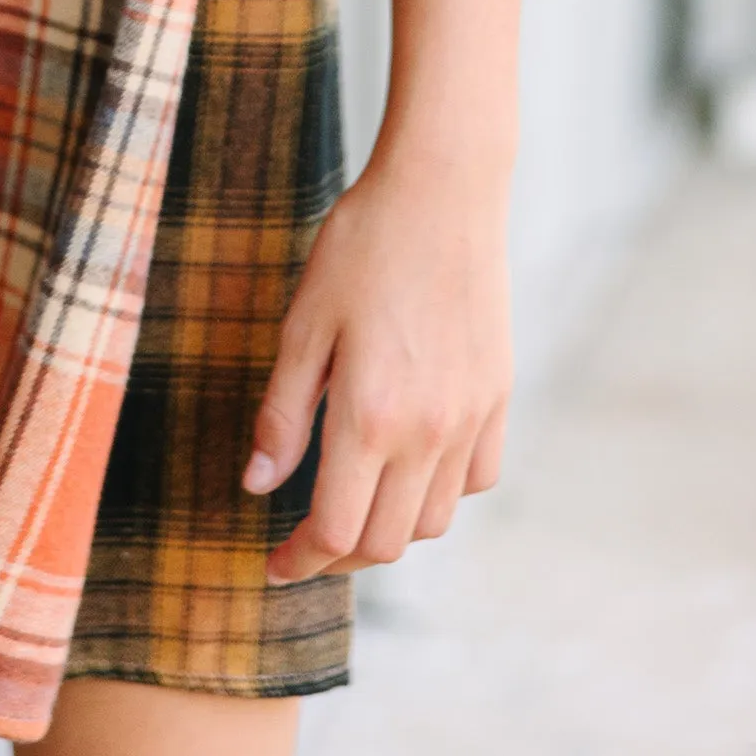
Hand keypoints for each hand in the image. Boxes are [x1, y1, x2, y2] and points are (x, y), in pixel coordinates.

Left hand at [242, 147, 512, 580]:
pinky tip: (408, 464)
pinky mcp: (497, 397)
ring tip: (352, 502)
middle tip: (303, 539)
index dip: (300, 561)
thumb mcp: (304, 324)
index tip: (273, 563)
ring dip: (388, 528)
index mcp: (371, 417)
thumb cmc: (363, 246)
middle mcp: (429, 432)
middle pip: (385, 541)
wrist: (443, 191)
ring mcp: (471, 418)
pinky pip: (474, 480)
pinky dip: (439, 493)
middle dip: (337, 555)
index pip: (337, 531)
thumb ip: (282, 415)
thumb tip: (258, 487)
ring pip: (432, 521)